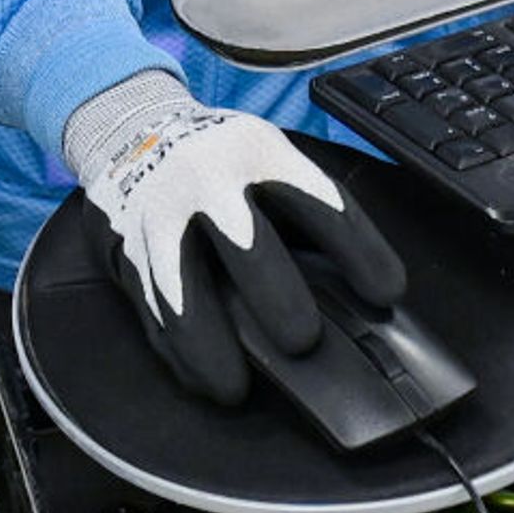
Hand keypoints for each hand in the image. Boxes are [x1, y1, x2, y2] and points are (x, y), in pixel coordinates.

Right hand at [62, 73, 405, 406]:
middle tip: (303, 342)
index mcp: (259, 151)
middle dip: (275, 296)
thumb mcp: (267, 155)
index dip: (358, 249)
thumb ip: (305, 207)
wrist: (130, 124)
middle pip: (246, 242)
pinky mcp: (127, 250)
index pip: (319, 201)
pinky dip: (175, 352)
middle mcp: (207, 179)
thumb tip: (366, 287)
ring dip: (206, 343)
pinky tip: (201, 379)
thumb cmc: (222, 158)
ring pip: (179, 288)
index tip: (386, 294)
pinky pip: (148, 310)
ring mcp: (159, 216)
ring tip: (235, 388)